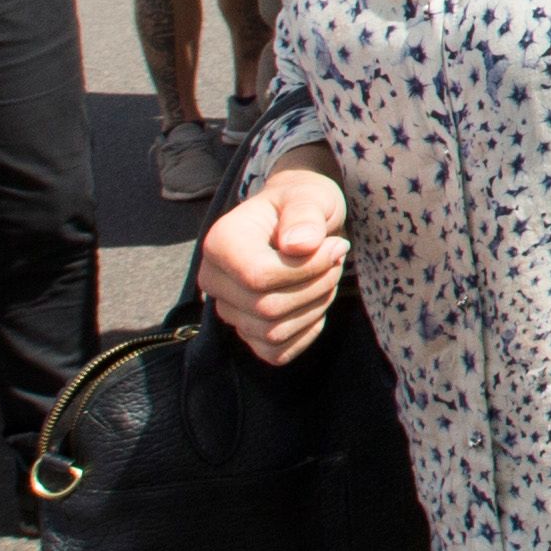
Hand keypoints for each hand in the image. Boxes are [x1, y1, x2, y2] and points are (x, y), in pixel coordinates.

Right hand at [198, 165, 346, 362]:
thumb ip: (304, 215)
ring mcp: (227, 309)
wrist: (296, 221)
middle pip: (267, 309)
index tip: (336, 246)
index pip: (259, 277)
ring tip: (327, 276)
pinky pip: (275, 352)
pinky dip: (304, 333)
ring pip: (273, 333)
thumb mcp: (309, 197)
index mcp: (220, 242)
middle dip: (315, 287)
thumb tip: (299, 245)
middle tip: (335, 260)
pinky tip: (316, 304)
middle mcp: (213, 279)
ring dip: (314, 308)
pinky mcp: (245, 332)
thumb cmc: (301, 204)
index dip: (307, 269)